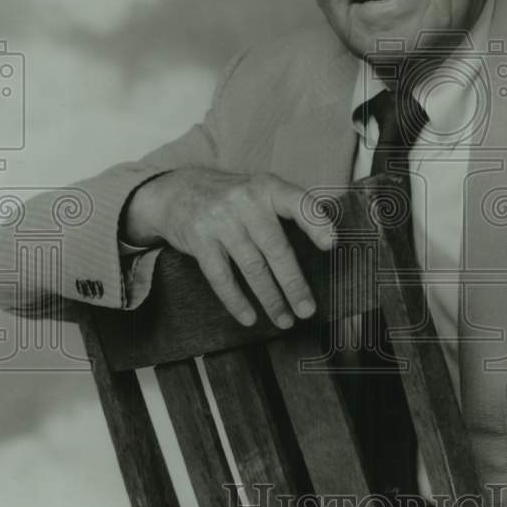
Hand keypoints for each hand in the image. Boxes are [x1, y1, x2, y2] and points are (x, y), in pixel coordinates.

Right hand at [122, 168, 334, 327]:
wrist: (176, 192)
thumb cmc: (229, 198)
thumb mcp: (257, 191)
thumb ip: (283, 210)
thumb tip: (322, 245)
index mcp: (267, 187)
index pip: (297, 203)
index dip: (315, 223)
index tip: (331, 244)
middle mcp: (245, 201)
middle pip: (276, 248)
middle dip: (294, 284)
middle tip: (307, 310)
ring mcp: (221, 220)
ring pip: (252, 267)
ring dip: (270, 298)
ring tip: (284, 319)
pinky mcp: (200, 240)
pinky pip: (221, 277)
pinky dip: (236, 301)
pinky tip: (249, 317)